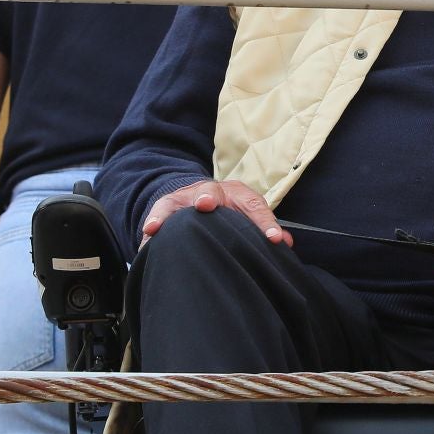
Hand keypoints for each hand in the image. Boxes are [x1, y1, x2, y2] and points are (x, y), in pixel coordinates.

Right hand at [142, 179, 289, 244]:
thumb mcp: (250, 216)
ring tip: (159, 225)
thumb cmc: (232, 212)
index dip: (266, 222)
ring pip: (177, 200)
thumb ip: (265, 228)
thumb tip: (285, 243)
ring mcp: (188, 196)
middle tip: (205, 205)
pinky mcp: (168, 205)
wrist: (204, 198)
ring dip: (170, 211)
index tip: (274, 239)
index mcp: (240, 194)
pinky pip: (159, 212)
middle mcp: (212, 191)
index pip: (255, 206)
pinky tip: (148, 233)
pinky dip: (153, 222)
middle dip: (207, 197)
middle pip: (210, 190)